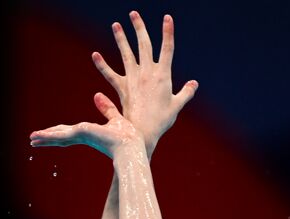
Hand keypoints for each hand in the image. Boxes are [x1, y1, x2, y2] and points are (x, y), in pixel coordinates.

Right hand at [30, 92, 144, 159]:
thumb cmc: (128, 137)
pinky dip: (47, 137)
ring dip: (44, 138)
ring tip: (31, 140)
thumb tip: (97, 95)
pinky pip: (60, 135)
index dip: (60, 133)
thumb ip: (106, 108)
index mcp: (90, 133)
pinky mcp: (80, 134)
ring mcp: (80, 136)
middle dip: (48, 138)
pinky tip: (37, 137)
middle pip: (61, 136)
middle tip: (34, 140)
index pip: (71, 133)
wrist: (132, 146)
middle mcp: (83, 136)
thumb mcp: (114, 118)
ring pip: (58, 137)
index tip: (50, 134)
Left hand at [91, 12, 197, 155]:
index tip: (167, 18)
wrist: (144, 133)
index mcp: (163, 75)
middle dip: (139, 28)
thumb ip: (186, 93)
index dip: (168, 32)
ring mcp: (133, 79)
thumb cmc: (162, 121)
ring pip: (126, 54)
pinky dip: (102, 65)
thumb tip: (194, 84)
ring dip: (120, 38)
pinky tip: (95, 55)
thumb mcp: (176, 106)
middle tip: (133, 14)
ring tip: (115, 25)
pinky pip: (110, 74)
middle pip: (144, 45)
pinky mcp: (122, 88)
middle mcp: (147, 73)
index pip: (167, 49)